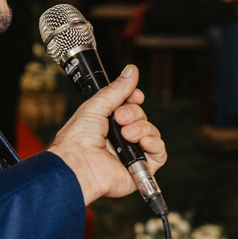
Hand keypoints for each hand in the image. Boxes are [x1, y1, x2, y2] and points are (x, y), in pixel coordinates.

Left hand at [48, 64, 166, 203]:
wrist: (78, 163)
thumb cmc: (78, 139)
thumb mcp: (97, 105)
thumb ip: (117, 89)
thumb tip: (131, 70)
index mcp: (107, 123)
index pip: (131, 106)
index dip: (135, 99)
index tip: (134, 95)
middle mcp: (119, 138)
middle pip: (142, 117)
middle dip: (134, 114)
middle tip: (120, 118)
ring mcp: (130, 154)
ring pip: (152, 133)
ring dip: (142, 128)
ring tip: (127, 134)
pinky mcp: (139, 169)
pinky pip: (159, 153)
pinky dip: (154, 144)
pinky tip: (143, 142)